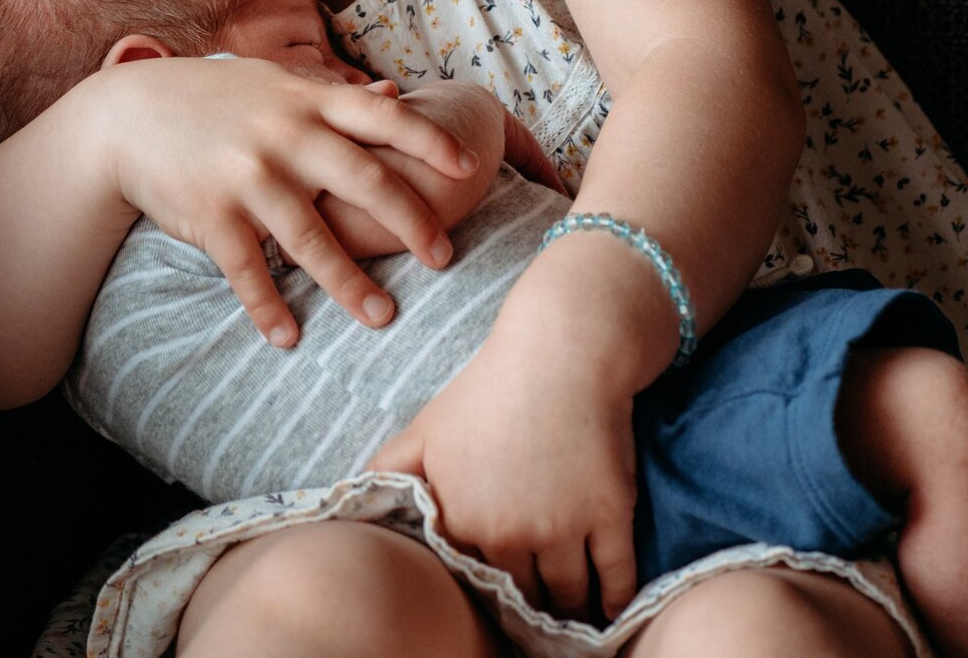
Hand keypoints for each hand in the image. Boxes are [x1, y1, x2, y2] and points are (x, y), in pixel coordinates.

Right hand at [100, 56, 478, 348]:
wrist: (129, 114)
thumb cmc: (215, 98)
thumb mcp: (275, 84)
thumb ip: (334, 95)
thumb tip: (396, 95)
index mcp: (308, 101)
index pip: (385, 117)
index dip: (431, 141)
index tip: (472, 168)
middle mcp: (286, 136)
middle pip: (365, 182)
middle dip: (412, 224)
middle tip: (445, 259)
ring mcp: (249, 177)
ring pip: (313, 240)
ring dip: (351, 285)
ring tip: (384, 318)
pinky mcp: (212, 215)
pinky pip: (249, 272)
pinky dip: (269, 309)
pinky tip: (289, 338)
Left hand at [371, 242, 642, 623]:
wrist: (561, 349)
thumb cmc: (489, 385)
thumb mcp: (428, 425)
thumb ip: (391, 467)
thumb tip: (350, 495)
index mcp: (462, 518)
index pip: (471, 583)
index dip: (484, 591)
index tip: (493, 599)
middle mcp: (508, 534)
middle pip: (521, 596)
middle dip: (527, 607)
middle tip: (534, 617)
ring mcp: (562, 529)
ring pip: (568, 597)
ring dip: (569, 611)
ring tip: (570, 618)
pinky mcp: (608, 516)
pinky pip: (617, 579)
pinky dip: (617, 600)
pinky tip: (612, 611)